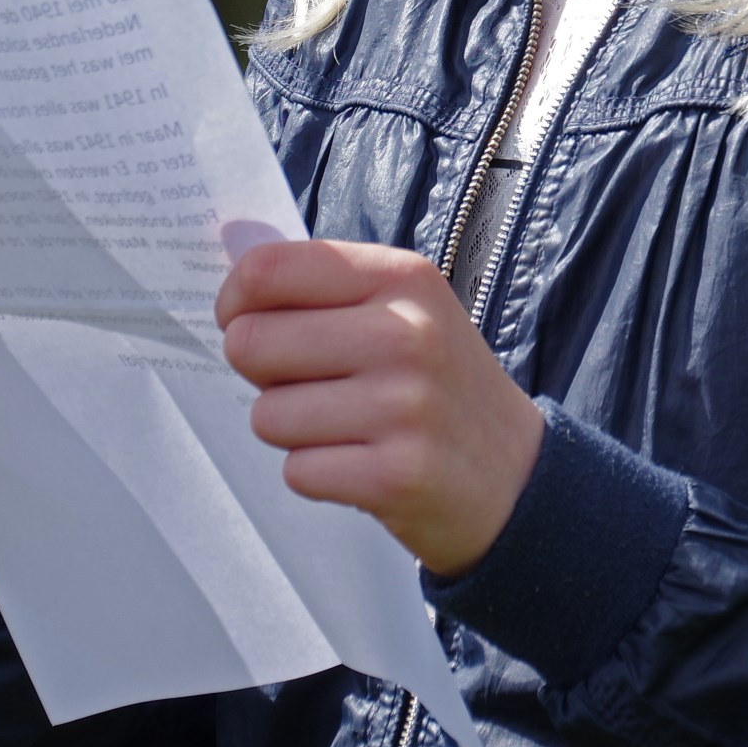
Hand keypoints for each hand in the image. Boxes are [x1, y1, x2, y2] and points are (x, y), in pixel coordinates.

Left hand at [216, 239, 544, 576]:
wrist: (517, 475)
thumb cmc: (436, 382)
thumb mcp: (402, 309)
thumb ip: (325, 287)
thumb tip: (230, 269)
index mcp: (401, 277)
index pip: (270, 269)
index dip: (234, 298)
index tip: (237, 317)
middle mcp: (407, 333)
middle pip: (252, 343)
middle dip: (259, 372)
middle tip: (301, 382)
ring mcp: (406, 407)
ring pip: (267, 415)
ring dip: (290, 429)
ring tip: (343, 426)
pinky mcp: (398, 477)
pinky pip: (298, 471)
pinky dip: (316, 473)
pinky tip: (360, 463)